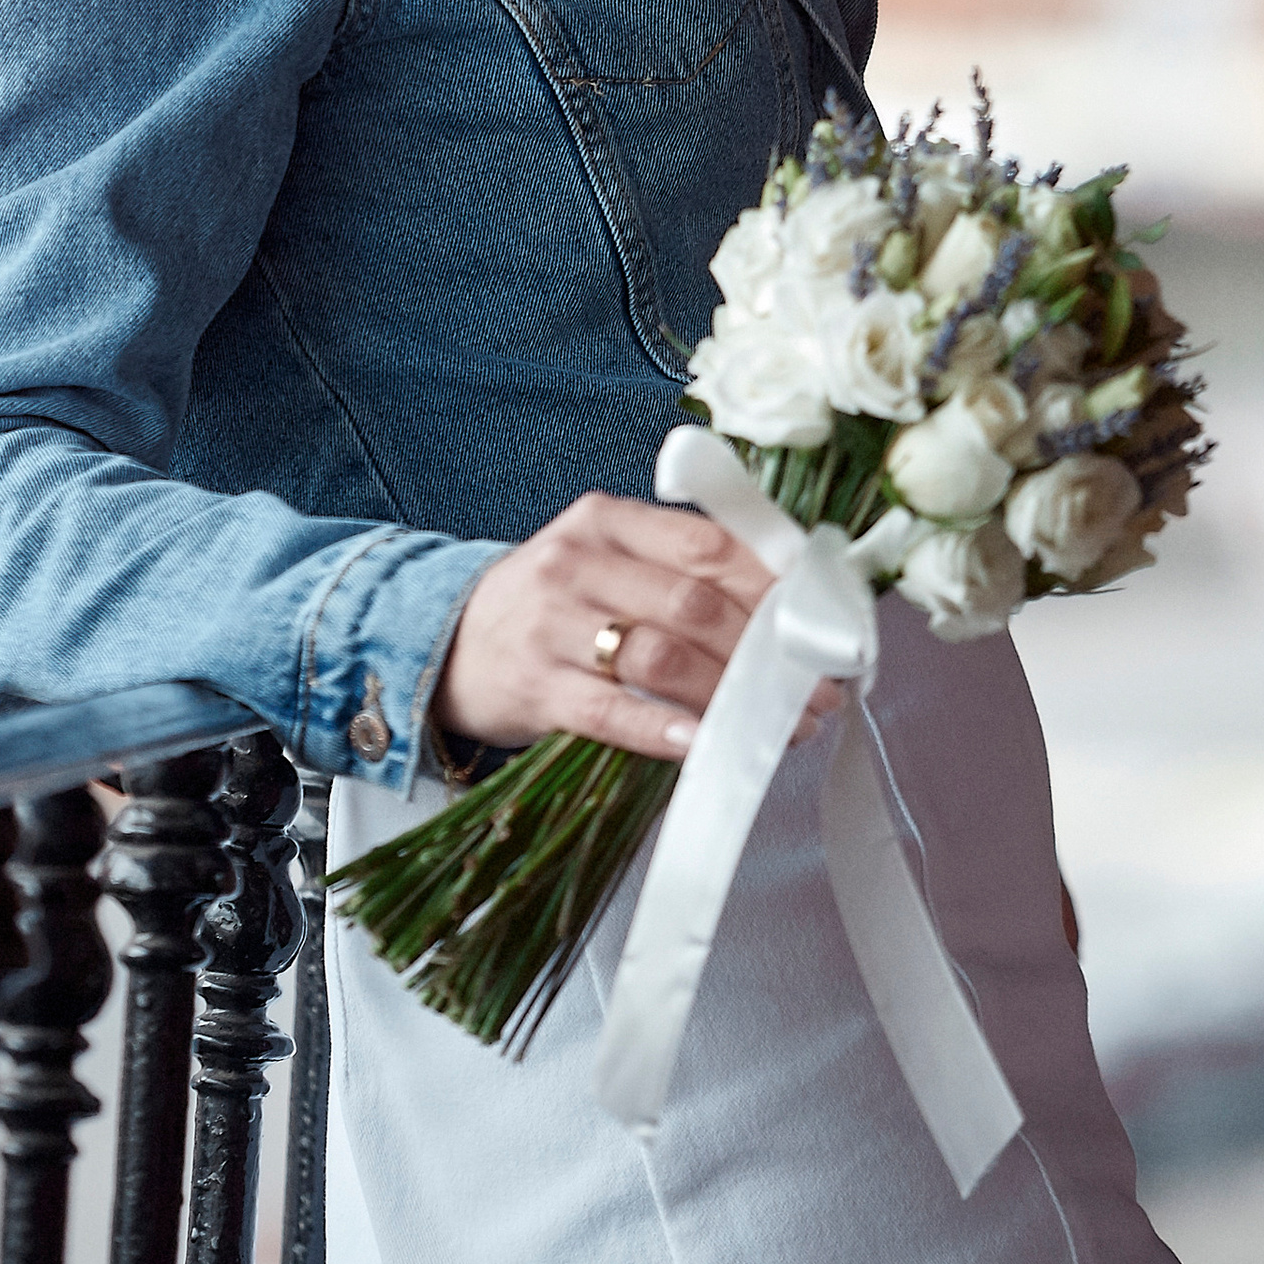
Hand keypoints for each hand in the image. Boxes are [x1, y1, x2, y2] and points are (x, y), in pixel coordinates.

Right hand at [434, 489, 840, 761]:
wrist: (443, 644)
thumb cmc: (549, 608)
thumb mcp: (602, 562)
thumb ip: (676, 570)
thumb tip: (784, 607)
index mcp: (606, 521)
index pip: (708, 545)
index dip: (775, 589)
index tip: (820, 629)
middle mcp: (577, 562)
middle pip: (693, 603)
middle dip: (766, 654)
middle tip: (814, 692)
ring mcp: (551, 623)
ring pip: (660, 654)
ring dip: (731, 697)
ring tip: (779, 727)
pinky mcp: (534, 685)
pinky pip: (609, 709)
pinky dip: (662, 727)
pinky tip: (701, 742)